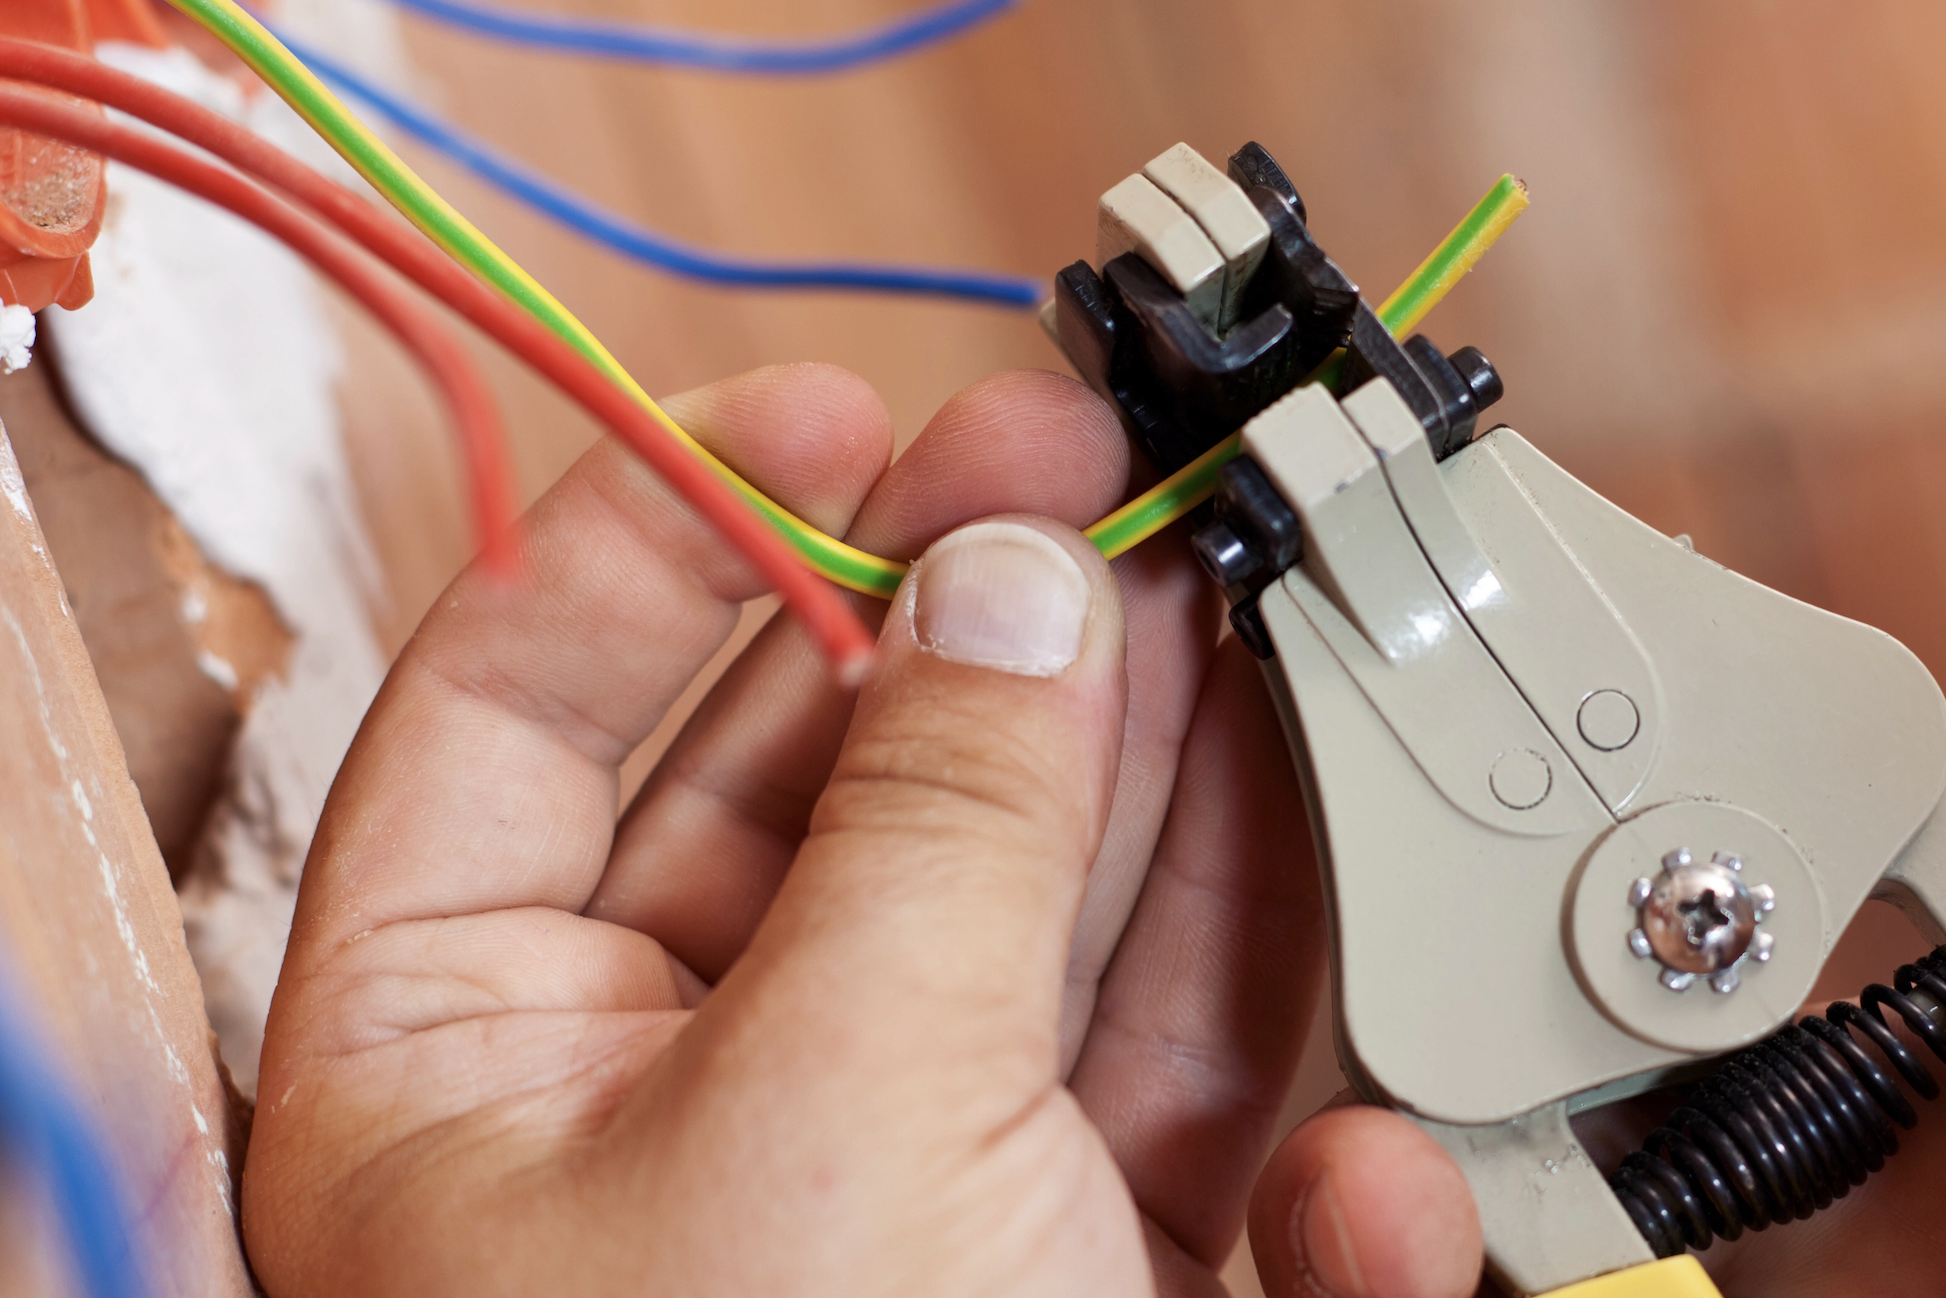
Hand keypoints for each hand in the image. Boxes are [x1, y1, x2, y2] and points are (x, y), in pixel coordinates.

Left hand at [243, 363, 1357, 1295]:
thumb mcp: (833, 1115)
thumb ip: (928, 828)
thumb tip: (1003, 588)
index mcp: (461, 1056)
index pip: (522, 704)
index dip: (682, 527)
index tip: (842, 412)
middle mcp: (657, 1099)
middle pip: (820, 783)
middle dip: (972, 637)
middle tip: (1095, 495)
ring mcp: (874, 1179)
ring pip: (1013, 915)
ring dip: (1140, 792)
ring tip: (1230, 641)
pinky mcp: (1057, 1270)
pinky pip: (1152, 1108)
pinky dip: (1259, 1081)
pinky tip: (1333, 1139)